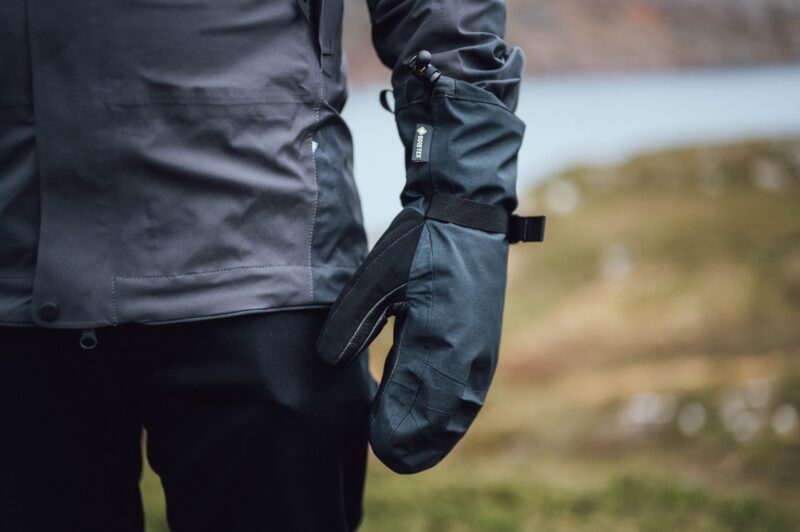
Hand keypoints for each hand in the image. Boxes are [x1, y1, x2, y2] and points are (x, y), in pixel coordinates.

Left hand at [317, 194, 543, 472]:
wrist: (469, 215)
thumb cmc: (420, 242)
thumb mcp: (379, 275)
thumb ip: (354, 320)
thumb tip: (329, 362)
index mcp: (440, 337)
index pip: (414, 401)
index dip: (392, 428)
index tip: (369, 442)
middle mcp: (468, 354)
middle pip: (442, 418)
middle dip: (413, 443)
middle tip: (384, 458)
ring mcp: (480, 352)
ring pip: (458, 411)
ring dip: (434, 436)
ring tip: (404, 455)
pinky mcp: (482, 346)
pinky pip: (467, 394)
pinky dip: (448, 416)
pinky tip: (428, 425)